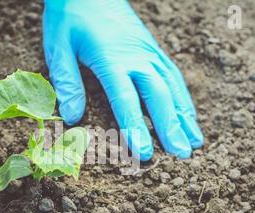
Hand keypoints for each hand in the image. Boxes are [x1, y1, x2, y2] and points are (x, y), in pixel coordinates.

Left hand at [43, 0, 203, 159]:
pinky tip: (188, 114)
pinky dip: (184, 97)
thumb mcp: (58, 46)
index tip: (146, 152)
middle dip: (172, 126)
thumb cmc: (70, 16)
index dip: (136, 127)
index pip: (126, 99)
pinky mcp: (153, 48)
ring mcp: (149, 51)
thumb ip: (66, 81)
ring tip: (196, 142)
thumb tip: (72, 117)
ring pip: (172, 86)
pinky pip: (173, 75)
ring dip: (185, 115)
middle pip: (159, 95)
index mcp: (111, 58)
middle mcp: (137, 56)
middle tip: (183, 155)